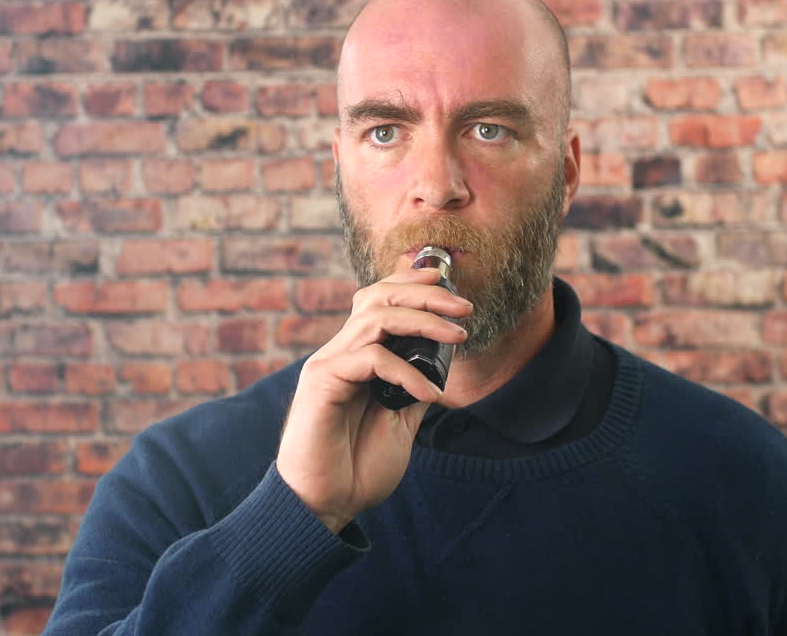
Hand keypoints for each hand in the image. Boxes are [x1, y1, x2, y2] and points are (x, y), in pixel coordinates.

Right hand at [275, 266, 471, 533]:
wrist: (325, 505)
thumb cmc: (356, 468)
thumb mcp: (399, 422)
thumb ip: (414, 389)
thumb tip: (443, 364)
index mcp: (356, 357)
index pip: (379, 300)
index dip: (410, 282)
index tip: (447, 282)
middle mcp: (340, 352)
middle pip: (377, 296)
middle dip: (423, 292)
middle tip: (463, 307)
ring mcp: (329, 363)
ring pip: (375, 317)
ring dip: (423, 320)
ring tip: (458, 337)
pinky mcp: (322, 381)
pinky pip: (372, 359)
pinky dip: (408, 372)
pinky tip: (429, 394)